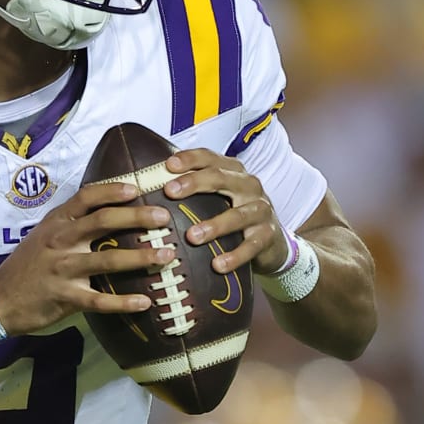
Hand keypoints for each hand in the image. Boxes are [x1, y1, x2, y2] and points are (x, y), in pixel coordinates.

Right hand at [0, 183, 174, 335]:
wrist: (0, 299)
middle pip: (104, 221)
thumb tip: (109, 210)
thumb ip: (72, 223)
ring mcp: (63, 269)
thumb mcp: (44, 235)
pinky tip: (146, 302)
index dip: (113, 190)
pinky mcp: (66, 298)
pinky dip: (125, 302)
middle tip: (165, 218)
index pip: (87, 197)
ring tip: (167, 257)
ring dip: (141, 257)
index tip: (138, 189)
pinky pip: (100, 301)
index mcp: (57, 222)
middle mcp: (61, 241)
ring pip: (108, 260)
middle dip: (138, 218)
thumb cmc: (29, 265)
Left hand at [162, 149, 287, 273]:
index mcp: (233, 171)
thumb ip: (194, 189)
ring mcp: (261, 210)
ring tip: (191, 237)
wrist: (271, 240)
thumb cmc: (234, 213)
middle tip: (170, 192)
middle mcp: (249, 185)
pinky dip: (234, 256)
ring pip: (237, 215)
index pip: (210, 158)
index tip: (167, 166)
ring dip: (214, 226)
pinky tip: (217, 265)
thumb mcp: (217, 197)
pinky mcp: (267, 235)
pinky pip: (251, 246)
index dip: (190, 159)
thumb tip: (151, 183)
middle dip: (194, 183)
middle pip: (221, 178)